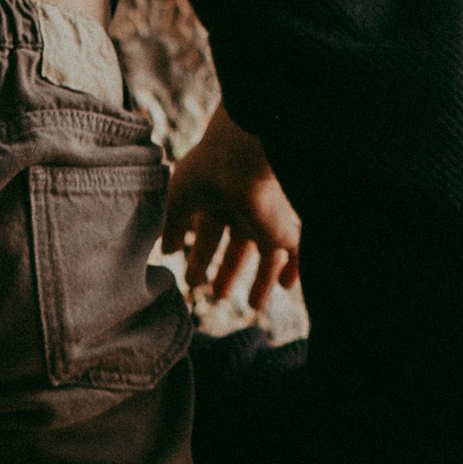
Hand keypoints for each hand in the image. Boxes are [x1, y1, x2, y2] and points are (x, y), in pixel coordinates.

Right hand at [165, 101, 301, 315]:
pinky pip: (295, 252)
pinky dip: (294, 270)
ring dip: (261, 281)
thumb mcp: (176, 202)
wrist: (238, 157)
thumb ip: (171, 227)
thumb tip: (167, 251)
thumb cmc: (203, 173)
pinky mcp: (282, 227)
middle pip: (237, 248)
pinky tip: (287, 287)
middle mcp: (241, 210)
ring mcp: (265, 219)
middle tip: (217, 294)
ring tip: (254, 307)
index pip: (208, 234)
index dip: (200, 257)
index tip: (191, 280)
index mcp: (215, 199)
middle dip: (228, 271)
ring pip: (266, 255)